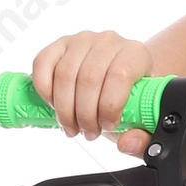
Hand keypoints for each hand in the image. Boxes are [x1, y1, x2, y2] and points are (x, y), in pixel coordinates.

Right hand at [30, 29, 154, 152]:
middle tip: (87, 132)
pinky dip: (44, 90)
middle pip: (89, 78)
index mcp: (136, 54)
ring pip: (65, 74)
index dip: (109, 106)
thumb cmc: (129, 98)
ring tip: (72, 126)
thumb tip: (127, 144)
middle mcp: (109, 41)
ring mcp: (83, 40)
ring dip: (64, 109)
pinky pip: (43, 63)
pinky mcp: (60, 44)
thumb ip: (141, 137)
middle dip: (84, 114)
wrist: (119, 79)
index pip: (119, 75)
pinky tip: (54, 105)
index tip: (107, 126)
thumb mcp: (140, 120)